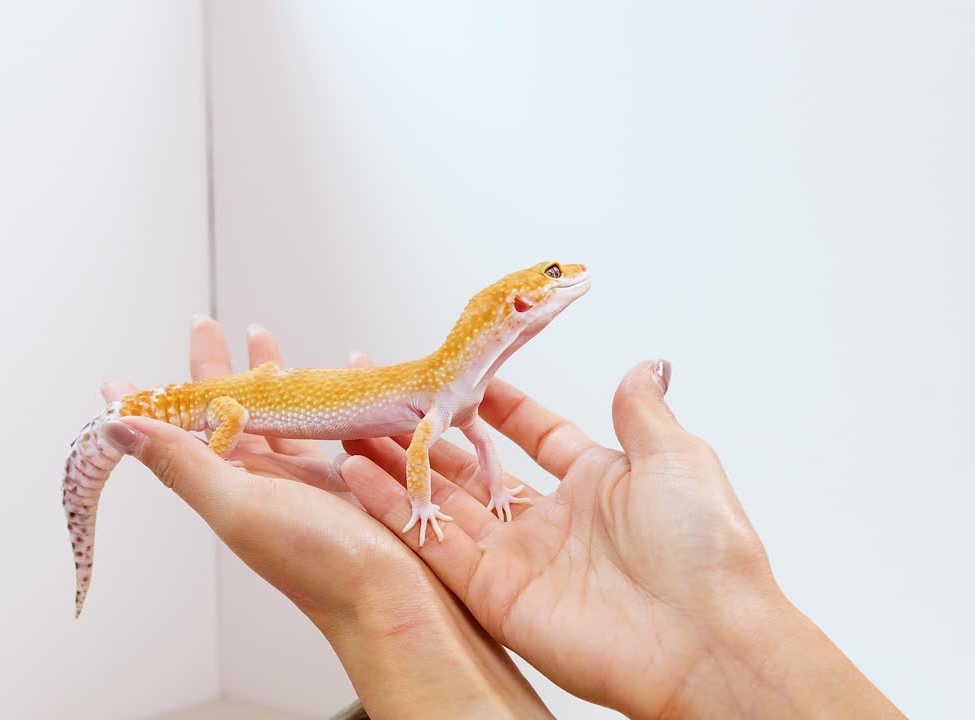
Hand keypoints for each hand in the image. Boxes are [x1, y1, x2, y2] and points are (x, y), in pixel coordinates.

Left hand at [98, 317, 553, 718]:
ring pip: (283, 415)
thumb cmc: (317, 563)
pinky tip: (351, 367)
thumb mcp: (238, 505)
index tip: (117, 381)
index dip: (150, 407)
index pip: (177, 436)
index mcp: (230, 486)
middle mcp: (265, 482)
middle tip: (205, 324)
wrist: (395, 602)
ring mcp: (310, 479)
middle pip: (231, 414)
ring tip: (265, 337)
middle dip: (216, 369)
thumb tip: (113, 427)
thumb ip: (180, 462)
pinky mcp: (354, 478)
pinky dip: (338, 392)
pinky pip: (339, 424)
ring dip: (272, 377)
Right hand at [338, 361, 904, 718]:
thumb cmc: (705, 550)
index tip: (463, 373)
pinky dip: (389, 508)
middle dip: (426, 433)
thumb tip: (646, 366)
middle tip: (383, 400)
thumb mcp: (677, 457)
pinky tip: (355, 473)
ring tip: (349, 427)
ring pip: (440, 502)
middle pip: (472, 468)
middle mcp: (551, 522)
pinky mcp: (492, 594)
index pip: (533, 435)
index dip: (499, 406)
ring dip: (394, 465)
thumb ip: (642, 411)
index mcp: (596, 483)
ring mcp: (517, 559)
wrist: (704, 640)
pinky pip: (431, 543)